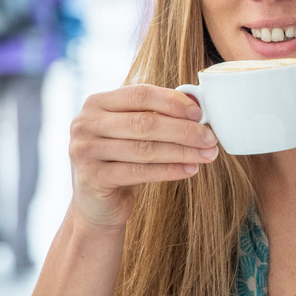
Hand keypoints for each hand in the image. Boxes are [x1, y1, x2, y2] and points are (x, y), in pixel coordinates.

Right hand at [68, 84, 217, 228]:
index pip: (140, 94)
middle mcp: (85, 123)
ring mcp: (84, 151)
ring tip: (207, 154)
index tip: (200, 113)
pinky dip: (169, 171)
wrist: (97, 202)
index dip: (173, 102)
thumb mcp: (134, 130)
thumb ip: (158, 114)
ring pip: (144, 149)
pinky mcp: (91, 178)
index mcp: (97, 102)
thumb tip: (198, 104)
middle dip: (183, 130)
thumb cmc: (123, 158)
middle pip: (144, 123)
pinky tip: (190, 169)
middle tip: (210, 138)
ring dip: (182, 151)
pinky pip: (139, 172)